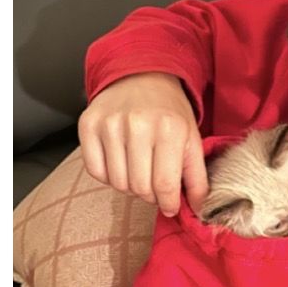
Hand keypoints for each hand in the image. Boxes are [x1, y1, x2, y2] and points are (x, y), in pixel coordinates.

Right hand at [77, 72, 209, 216]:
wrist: (141, 76)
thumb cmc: (169, 112)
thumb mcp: (192, 140)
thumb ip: (197, 178)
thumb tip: (198, 210)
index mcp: (170, 129)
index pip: (165, 185)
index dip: (168, 204)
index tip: (170, 206)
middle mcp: (138, 125)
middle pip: (140, 187)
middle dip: (150, 195)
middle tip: (155, 184)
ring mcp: (110, 124)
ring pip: (117, 183)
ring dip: (129, 186)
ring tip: (139, 170)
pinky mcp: (88, 125)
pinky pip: (95, 171)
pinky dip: (108, 176)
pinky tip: (120, 163)